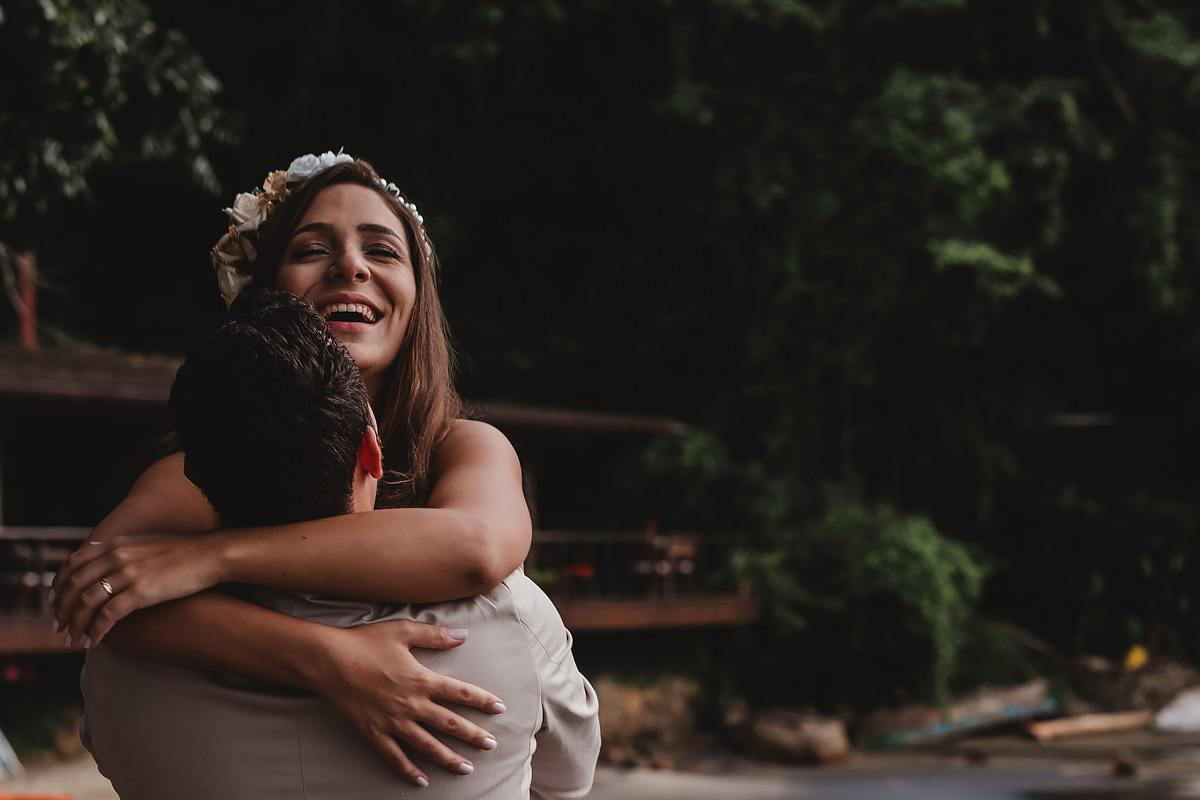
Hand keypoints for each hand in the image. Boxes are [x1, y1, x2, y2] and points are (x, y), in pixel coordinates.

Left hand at [51, 533, 224, 646]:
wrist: (210, 555)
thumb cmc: (184, 552)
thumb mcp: (147, 543)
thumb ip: (123, 550)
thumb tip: (105, 557)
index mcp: (116, 545)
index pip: (73, 563)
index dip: (59, 583)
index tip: (55, 601)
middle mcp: (117, 557)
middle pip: (74, 584)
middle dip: (62, 609)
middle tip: (59, 627)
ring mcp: (128, 574)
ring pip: (86, 602)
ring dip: (75, 624)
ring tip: (72, 640)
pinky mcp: (141, 592)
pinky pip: (108, 616)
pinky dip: (96, 631)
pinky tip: (93, 642)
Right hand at [316, 620, 506, 786]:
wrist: (328, 662)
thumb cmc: (365, 643)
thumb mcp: (403, 631)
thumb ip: (435, 635)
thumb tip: (464, 635)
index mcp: (422, 679)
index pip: (461, 693)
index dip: (483, 701)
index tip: (500, 708)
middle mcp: (412, 705)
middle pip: (450, 724)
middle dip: (473, 736)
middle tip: (491, 745)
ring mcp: (393, 722)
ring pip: (427, 746)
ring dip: (449, 759)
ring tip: (467, 769)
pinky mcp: (373, 734)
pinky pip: (395, 757)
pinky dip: (408, 771)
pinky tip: (422, 782)